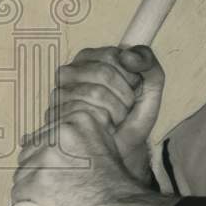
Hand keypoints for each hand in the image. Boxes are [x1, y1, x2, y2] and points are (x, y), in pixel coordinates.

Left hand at [12, 108, 142, 205]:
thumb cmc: (113, 182)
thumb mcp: (107, 144)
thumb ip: (91, 131)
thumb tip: (66, 129)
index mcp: (79, 120)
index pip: (45, 135)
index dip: (46, 154)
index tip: (60, 168)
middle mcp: (61, 133)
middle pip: (30, 151)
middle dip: (35, 169)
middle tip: (57, 185)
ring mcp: (47, 158)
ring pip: (22, 172)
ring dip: (29, 186)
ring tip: (51, 196)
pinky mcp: (36, 181)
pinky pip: (18, 193)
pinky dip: (24, 202)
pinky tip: (38, 205)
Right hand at [44, 45, 164, 181]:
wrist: (119, 150)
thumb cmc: (131, 117)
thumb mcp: (150, 86)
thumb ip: (148, 62)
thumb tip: (128, 54)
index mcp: (90, 58)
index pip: (113, 55)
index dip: (131, 75)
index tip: (133, 88)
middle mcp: (69, 72)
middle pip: (104, 72)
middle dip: (124, 95)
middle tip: (125, 108)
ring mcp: (59, 93)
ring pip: (95, 93)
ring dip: (116, 111)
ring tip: (115, 119)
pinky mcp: (55, 115)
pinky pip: (85, 112)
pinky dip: (103, 123)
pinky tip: (103, 127)